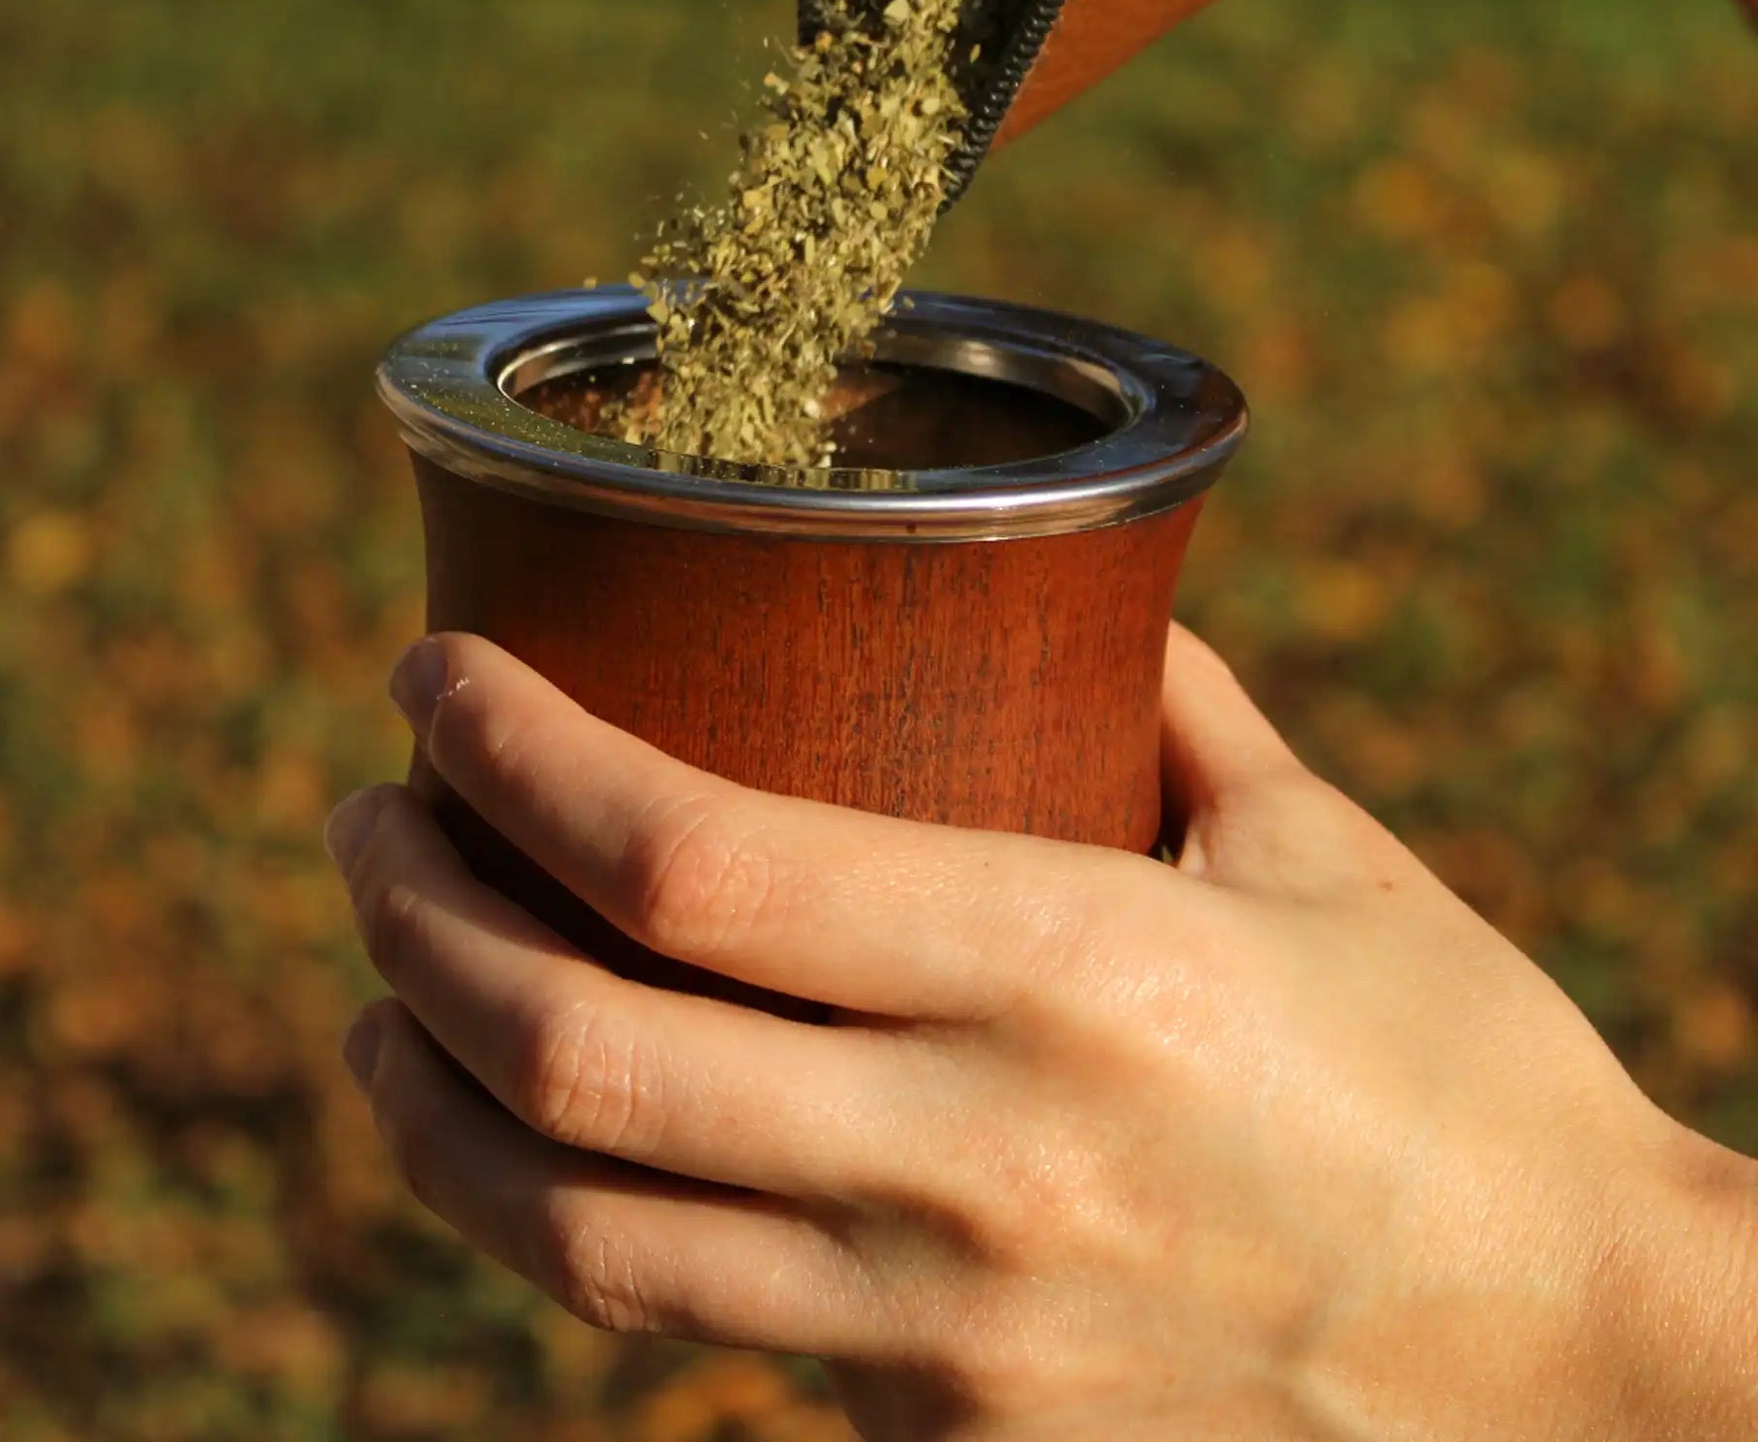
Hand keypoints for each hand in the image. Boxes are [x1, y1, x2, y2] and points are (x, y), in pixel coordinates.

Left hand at [327, 630, 1757, 1440]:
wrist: (1592, 1390)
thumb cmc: (1476, 1085)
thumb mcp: (1329, 860)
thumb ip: (1179, 706)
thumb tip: (1084, 593)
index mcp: (1078, 970)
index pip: (695, 864)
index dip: (517, 758)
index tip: (430, 684)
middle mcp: (982, 1162)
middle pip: (577, 1046)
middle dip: (412, 912)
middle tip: (362, 819)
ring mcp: (946, 1340)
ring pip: (578, 1231)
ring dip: (421, 1096)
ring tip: (368, 992)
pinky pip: (688, 1328)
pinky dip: (556, 1220)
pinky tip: (523, 1141)